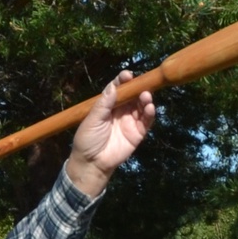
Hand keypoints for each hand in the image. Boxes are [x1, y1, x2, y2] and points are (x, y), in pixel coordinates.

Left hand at [65, 70, 155, 197]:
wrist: (92, 163)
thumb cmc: (87, 139)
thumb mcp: (92, 120)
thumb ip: (104, 104)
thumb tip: (113, 87)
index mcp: (108, 105)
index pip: (118, 89)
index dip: (123, 81)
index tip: (127, 75)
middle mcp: (121, 111)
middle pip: (132, 95)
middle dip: (138, 88)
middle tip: (142, 84)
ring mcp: (130, 121)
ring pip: (141, 106)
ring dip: (145, 99)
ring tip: (146, 96)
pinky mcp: (137, 133)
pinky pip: (146, 121)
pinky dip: (149, 114)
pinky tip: (150, 108)